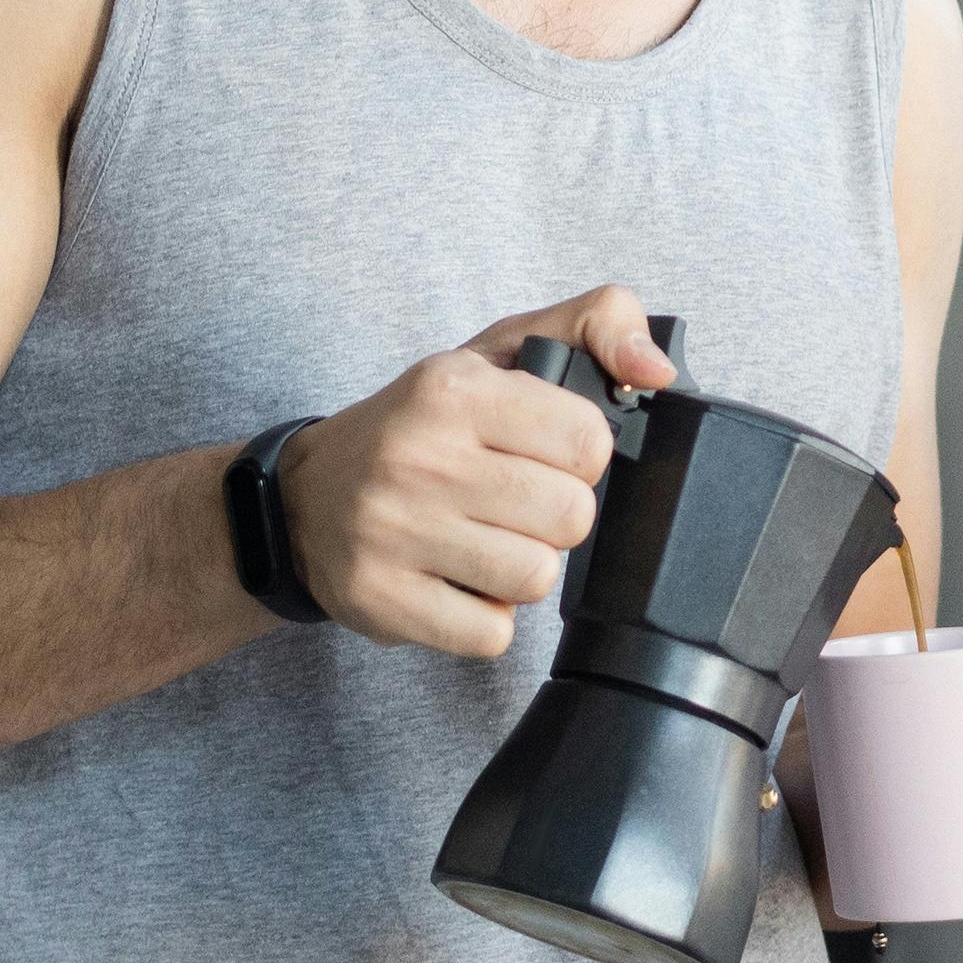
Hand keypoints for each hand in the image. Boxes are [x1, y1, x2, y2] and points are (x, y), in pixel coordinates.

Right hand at [278, 286, 676, 655]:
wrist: (304, 496)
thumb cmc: (423, 428)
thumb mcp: (501, 351)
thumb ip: (596, 326)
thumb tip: (657, 371)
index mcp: (454, 390)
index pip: (589, 441)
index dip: (580, 458)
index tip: (545, 455)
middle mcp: (418, 457)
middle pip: (571, 518)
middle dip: (555, 517)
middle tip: (512, 503)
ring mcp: (392, 532)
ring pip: (536, 580)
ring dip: (521, 569)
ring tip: (481, 540)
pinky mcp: (380, 599)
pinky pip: (491, 635)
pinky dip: (484, 618)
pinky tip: (454, 580)